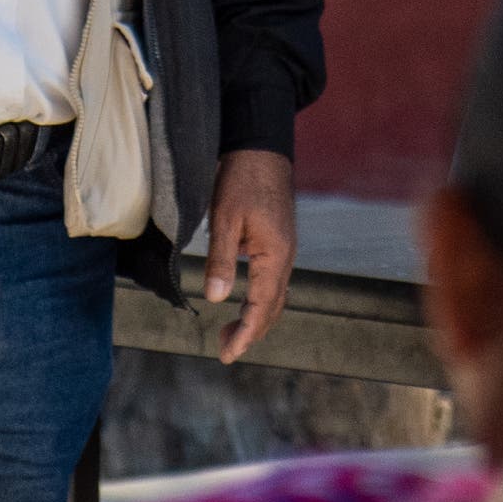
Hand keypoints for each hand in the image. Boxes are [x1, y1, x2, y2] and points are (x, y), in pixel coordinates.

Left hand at [205, 148, 298, 363]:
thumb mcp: (225, 219)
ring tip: (230, 332)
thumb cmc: (241, 178)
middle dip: (250, 332)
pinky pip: (274, 281)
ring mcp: (285, 249)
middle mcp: (286, 257)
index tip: (227, 354)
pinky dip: (260, 299)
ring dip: (256, 317)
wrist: (261, 147)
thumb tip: (216, 300)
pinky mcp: (279, 241)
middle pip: (273, 308)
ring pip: (275, 296)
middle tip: (223, 349)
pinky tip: (244, 300)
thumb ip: (222, 260)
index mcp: (275, 255)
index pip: (262, 308)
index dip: (245, 334)